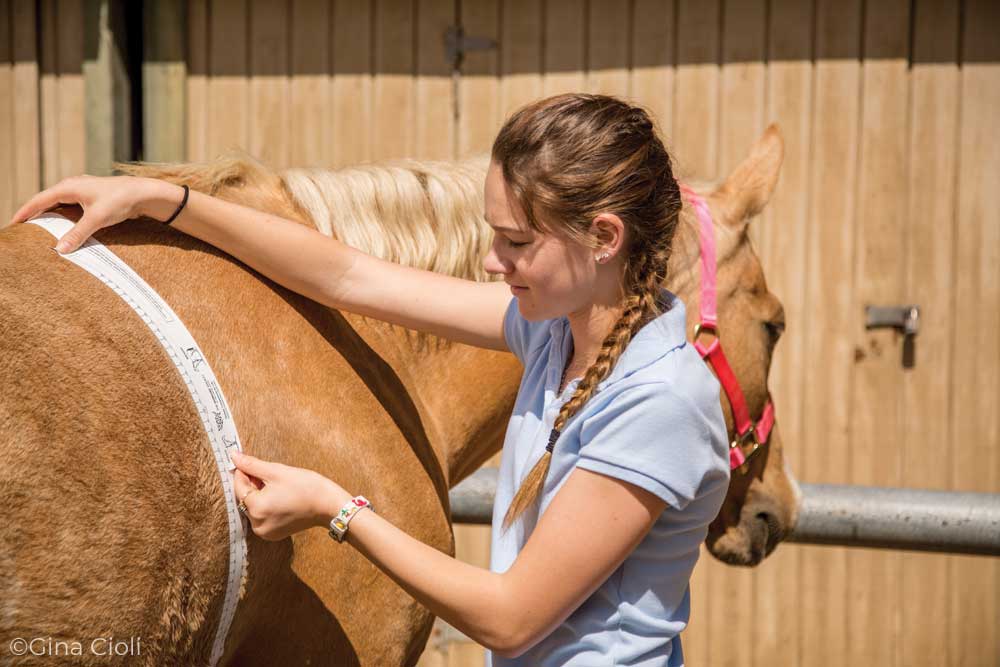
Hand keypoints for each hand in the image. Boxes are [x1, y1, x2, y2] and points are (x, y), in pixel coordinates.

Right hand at [9, 174, 178, 253]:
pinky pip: (69, 205)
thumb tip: (60, 249)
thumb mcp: (96, 219)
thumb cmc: (120, 201)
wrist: (144, 193)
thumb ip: (77, 234)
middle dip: (34, 213)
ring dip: (49, 214)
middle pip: (46, 200)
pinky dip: (62, 214)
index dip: (25, 211)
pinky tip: (61, 224)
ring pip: (58, 202)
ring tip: (37, 227)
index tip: (13, 223)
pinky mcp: (91, 196)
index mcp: (68, 187)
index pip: (39, 200)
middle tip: (21, 228)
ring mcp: (82, 190)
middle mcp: (72, 185)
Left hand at [230, 451, 352, 541]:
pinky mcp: (272, 534)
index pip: (238, 487)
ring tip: (273, 484)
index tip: (247, 462)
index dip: (242, 472)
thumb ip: (252, 465)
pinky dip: (264, 505)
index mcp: (257, 508)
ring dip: (257, 494)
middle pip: (244, 499)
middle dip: (251, 484)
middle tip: (264, 471)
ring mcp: (265, 532)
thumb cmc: (306, 487)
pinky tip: (277, 495)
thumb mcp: (277, 471)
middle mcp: (257, 524)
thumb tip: (233, 456)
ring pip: (252, 508)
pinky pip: (261, 516)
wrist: (328, 505)